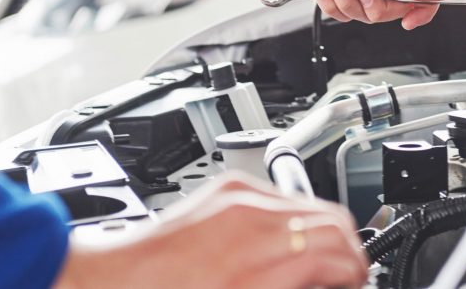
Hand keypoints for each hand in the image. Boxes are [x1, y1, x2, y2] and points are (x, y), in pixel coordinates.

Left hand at [55, 174, 367, 288]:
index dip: (355, 271)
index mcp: (253, 260)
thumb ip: (288, 285)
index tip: (355, 282)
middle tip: (348, 275)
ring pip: (314, 203)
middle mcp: (250, 217)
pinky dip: (299, 217)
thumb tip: (318, 280)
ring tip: (324, 260)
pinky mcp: (228, 185)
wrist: (109, 279)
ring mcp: (239, 195)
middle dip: (350, 250)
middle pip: (333, 220)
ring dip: (328, 232)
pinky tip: (290, 241)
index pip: (336, 251)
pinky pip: (284, 195)